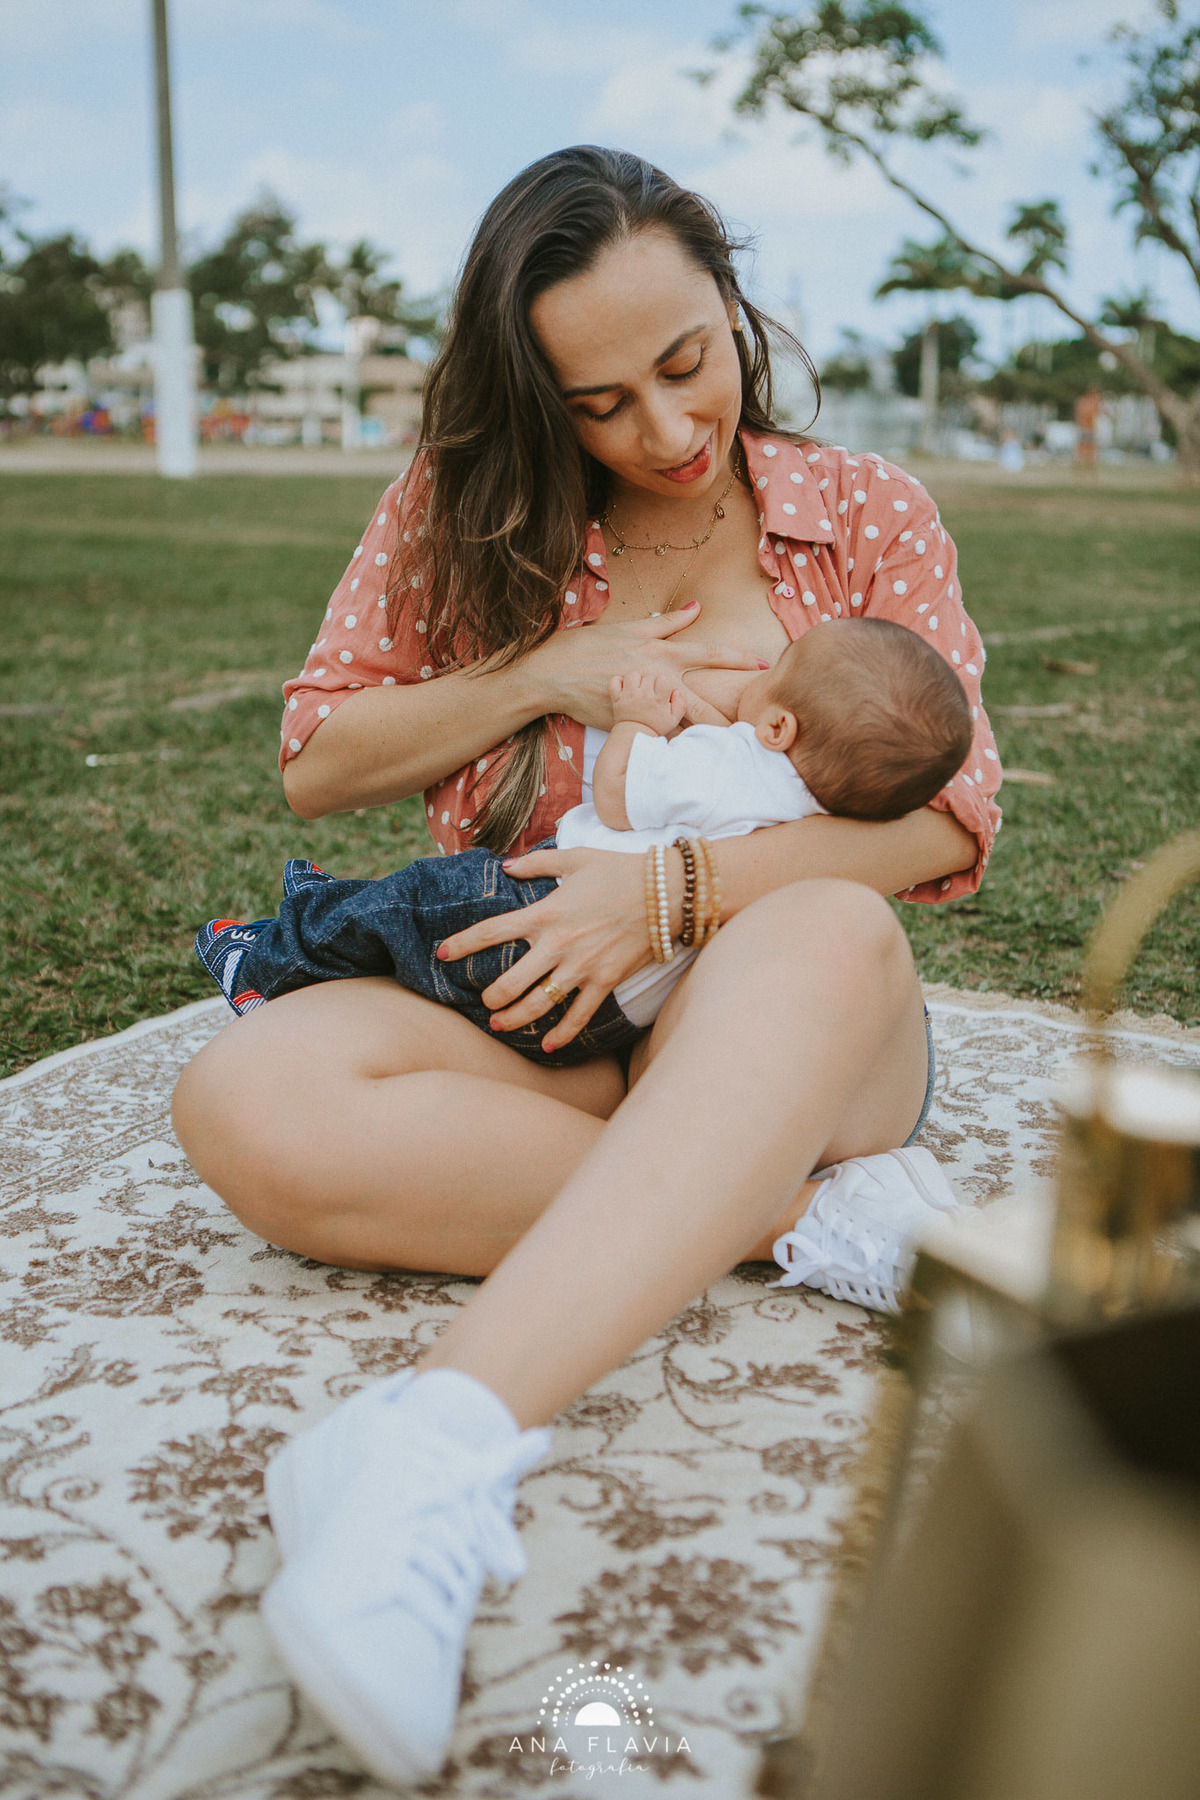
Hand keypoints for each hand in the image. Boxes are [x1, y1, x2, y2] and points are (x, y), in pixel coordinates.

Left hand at [436, 846, 663, 1052]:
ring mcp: (581, 968)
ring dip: (514, 1019)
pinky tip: (548, 1048)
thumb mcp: (575, 858)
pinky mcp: (604, 982)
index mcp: (544, 913)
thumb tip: (506, 866)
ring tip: (500, 1025)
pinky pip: (578, 1017)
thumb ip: (536, 863)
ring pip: (538, 1005)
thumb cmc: (620, 871)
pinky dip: (561, 1036)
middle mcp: (557, 945)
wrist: (666, 891)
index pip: (491, 932)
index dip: (461, 945)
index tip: (441, 955)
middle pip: (509, 982)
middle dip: (490, 998)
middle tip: (483, 1003)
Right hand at [530, 601, 765, 730]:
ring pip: (682, 724)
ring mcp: (643, 706)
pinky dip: (672, 746)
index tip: (763, 665)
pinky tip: (688, 759)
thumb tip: (698, 607)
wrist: (553, 674)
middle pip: (703, 702)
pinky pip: (655, 737)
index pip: (709, 655)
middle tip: (755, 726)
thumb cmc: (588, 646)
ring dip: (706, 737)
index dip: (739, 659)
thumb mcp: (629, 628)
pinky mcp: (628, 724)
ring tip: (729, 750)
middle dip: (730, 715)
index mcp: (661, 653)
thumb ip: (667, 622)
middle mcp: (657, 680)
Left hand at [609, 669, 686, 734]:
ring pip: (633, 675)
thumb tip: (676, 691)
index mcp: (658, 700)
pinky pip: (614, 681)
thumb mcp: (674, 720)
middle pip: (649, 676)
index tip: (662, 691)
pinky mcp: (616, 697)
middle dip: (651, 683)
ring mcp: (628, 695)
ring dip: (636, 680)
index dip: (664, 682)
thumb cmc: (655, 727)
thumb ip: (680, 704)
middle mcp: (643, 695)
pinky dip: (618, 681)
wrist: (634, 737)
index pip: (664, 678)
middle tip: (650, 694)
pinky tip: (624, 687)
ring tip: (638, 689)